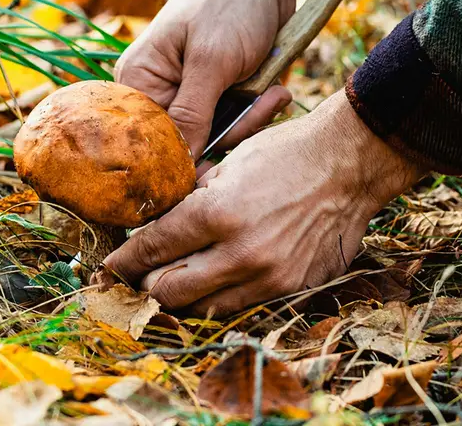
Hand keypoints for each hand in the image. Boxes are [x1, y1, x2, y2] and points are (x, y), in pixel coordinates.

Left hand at [100, 92, 424, 314]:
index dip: (124, 261)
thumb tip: (157, 222)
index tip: (111, 266)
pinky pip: (243, 303)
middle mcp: (241, 252)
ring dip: (183, 296)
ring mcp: (269, 275)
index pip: (153, 250)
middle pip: (169, 291)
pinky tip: (217, 277)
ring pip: (204, 307)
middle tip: (140, 274)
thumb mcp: (228, 164)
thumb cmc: (288, 153)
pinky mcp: (293, 287)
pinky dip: (222, 294)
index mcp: (217, 213)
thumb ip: (190, 198)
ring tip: (175, 280)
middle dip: (148, 283)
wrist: (350, 164)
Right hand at [114, 0, 309, 156]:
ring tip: (276, 93)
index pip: (151, 142)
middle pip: (188, 144)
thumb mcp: (212, 60)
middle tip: (265, 104)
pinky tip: (277, 91)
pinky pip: (236, 120)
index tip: (223, 159)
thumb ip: (192, 114)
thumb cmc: (230, 1)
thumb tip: (178, 165)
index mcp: (140, 81)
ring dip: (252, 120)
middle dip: (232, 132)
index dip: (185, 157)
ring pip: (218, 135)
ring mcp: (192, 91)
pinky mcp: (220, 90)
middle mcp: (160, 91)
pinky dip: (259, 110)